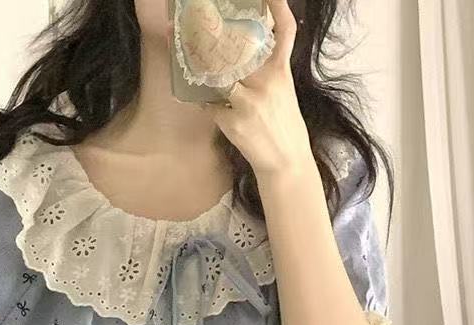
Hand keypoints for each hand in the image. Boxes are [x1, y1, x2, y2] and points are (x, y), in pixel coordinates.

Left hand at [204, 0, 313, 181]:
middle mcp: (266, 82)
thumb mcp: (283, 91)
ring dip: (201, 71)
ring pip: (217, 76)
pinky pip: (209, 103)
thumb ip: (266, 71)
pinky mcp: (233, 120)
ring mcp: (249, 101)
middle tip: (192, 29)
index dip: (278, 9)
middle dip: (211, 38)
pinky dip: (204, 102)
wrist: (286, 160)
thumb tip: (239, 56)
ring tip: (188, 61)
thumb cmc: (283, 125)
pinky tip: (201, 101)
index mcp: (281, 71)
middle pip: (236, 50)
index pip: (284, 32)